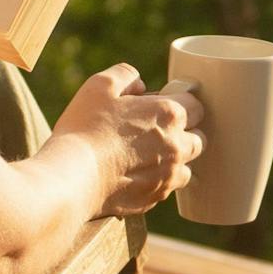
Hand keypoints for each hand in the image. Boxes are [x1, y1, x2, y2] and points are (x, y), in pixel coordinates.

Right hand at [55, 62, 204, 216]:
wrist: (72, 176)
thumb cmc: (85, 128)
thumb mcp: (100, 85)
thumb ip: (126, 75)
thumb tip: (139, 85)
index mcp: (169, 114)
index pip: (197, 106)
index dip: (181, 103)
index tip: (163, 106)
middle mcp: (177, 146)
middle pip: (199, 138)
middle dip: (186, 133)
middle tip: (158, 131)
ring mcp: (168, 175)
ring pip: (188, 167)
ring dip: (176, 161)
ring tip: (150, 157)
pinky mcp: (155, 198)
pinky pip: (168, 188)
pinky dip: (160, 182)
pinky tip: (138, 176)